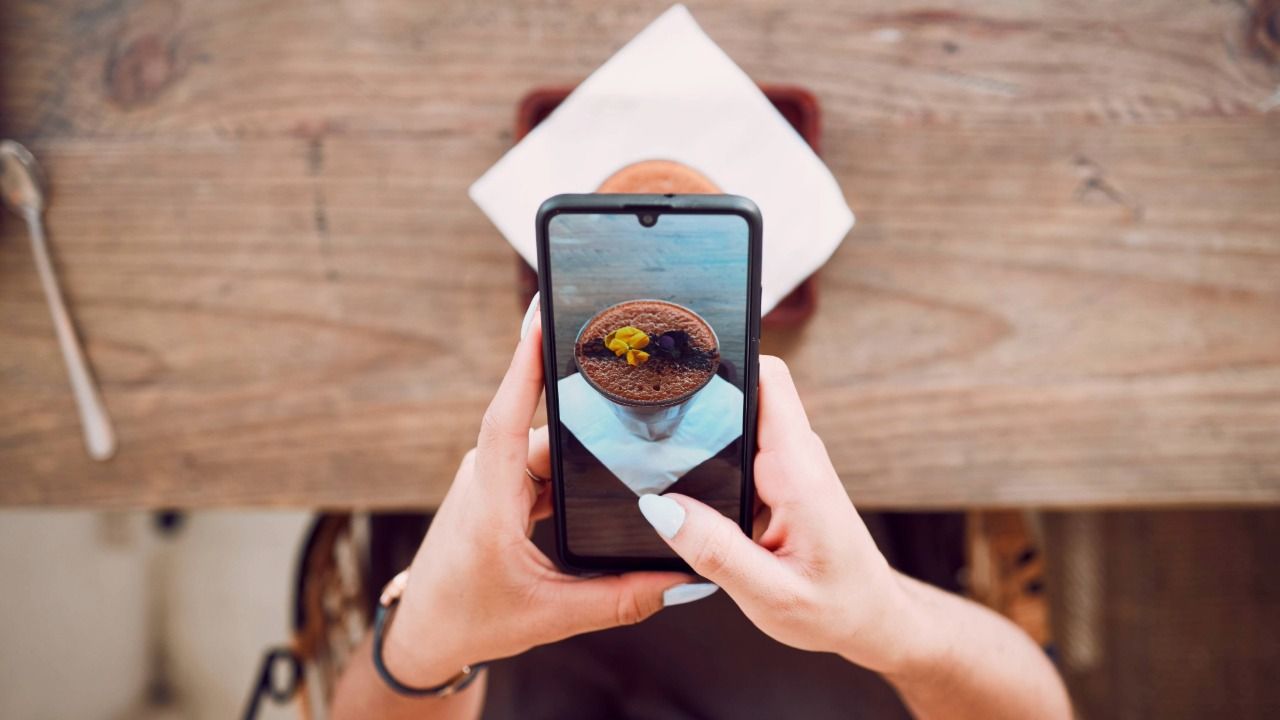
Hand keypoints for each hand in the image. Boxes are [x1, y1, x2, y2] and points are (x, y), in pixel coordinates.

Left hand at [382, 312, 697, 686]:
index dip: (525, 364)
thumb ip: (621, 599)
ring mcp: (492, 478)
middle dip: (587, 396)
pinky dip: (574, 458)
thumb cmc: (470, 620)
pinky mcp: (500, 486)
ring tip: (637, 409)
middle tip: (633, 358)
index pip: (505, 416)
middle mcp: (488, 476)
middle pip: (544, 423)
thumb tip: (682, 580)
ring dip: (585, 432)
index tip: (541, 316)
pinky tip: (610, 457)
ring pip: (547, 441)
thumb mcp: (553, 615)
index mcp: (490, 500)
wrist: (424, 633)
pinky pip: (541, 458)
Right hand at [636, 356, 933, 673]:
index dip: (724, 360)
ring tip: (650, 447)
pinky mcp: (781, 478)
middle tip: (643, 417)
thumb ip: (715, 551)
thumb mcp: (770, 595)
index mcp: (798, 472)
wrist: (872, 620)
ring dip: (700, 426)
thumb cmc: (834, 609)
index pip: (767, 378)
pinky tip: (681, 479)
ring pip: (739, 417)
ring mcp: (789, 464)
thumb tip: (659, 506)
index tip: (674, 369)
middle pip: (744, 389)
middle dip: (696, 394)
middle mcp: (796, 457)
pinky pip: (741, 445)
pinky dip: (710, 453)